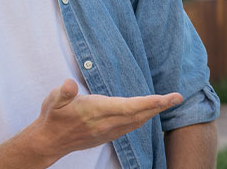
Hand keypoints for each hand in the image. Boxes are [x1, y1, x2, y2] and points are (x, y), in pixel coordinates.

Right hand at [0, 79, 182, 167]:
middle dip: (160, 106)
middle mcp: (107, 123)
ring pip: (138, 122)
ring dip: (154, 112)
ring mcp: (109, 131)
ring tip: (169, 101)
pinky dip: (144, 117)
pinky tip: (149, 113)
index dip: (148, 103)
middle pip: (139, 115)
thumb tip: (68, 85)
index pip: (129, 107)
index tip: (165, 98)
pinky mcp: (108, 135)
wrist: (48, 142)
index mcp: (97, 111)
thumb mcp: (53, 100)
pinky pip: (132, 126)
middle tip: (178, 97)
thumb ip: (63, 93)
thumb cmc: (52, 117)